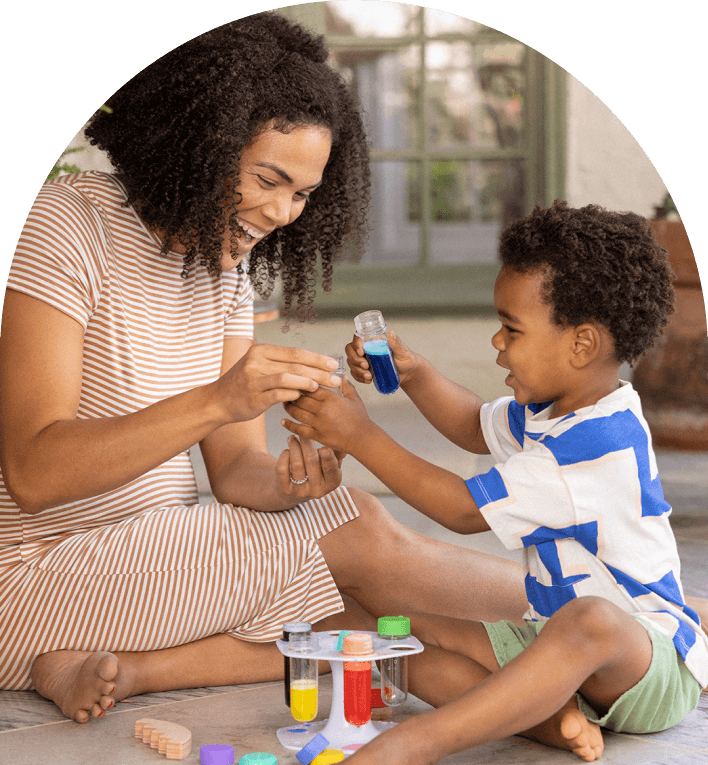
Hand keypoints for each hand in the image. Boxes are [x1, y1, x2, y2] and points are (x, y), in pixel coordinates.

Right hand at [216, 343, 341, 423]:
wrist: (218, 401)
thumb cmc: (244, 384)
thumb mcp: (259, 366)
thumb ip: (281, 364)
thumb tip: (312, 366)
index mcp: (261, 351)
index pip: (295, 352)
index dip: (316, 358)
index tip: (333, 364)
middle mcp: (256, 362)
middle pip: (295, 365)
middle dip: (318, 371)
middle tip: (335, 378)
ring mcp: (254, 379)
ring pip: (288, 377)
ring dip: (307, 382)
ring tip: (321, 386)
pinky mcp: (254, 397)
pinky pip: (279, 394)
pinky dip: (293, 394)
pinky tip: (302, 396)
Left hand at [275, 434, 342, 500]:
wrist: (296, 489)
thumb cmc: (318, 470)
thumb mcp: (330, 463)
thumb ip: (337, 453)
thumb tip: (343, 445)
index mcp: (332, 482)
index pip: (331, 470)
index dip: (328, 459)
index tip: (324, 448)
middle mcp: (317, 490)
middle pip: (312, 461)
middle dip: (306, 442)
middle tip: (302, 431)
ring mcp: (300, 491)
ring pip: (297, 463)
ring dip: (294, 446)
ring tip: (292, 437)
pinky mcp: (285, 489)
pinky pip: (282, 468)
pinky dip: (284, 455)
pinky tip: (287, 450)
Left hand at [281, 376, 370, 456]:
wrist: (362, 438)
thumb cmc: (360, 419)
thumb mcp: (355, 399)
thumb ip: (347, 386)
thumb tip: (342, 376)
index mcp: (330, 397)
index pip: (310, 386)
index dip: (301, 384)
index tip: (296, 381)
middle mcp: (322, 409)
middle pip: (300, 398)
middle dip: (291, 394)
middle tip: (286, 391)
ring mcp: (318, 423)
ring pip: (297, 412)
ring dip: (288, 407)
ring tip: (284, 403)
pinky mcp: (317, 435)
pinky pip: (299, 429)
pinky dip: (289, 425)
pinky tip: (283, 421)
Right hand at [346, 330, 418, 386]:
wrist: (408, 373)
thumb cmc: (406, 359)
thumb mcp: (403, 351)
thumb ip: (396, 343)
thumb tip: (391, 333)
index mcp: (373, 341)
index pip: (358, 338)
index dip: (356, 344)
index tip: (361, 352)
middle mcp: (366, 349)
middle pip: (350, 350)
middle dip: (355, 360)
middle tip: (366, 366)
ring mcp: (364, 360)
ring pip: (351, 362)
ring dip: (357, 370)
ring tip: (369, 376)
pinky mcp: (364, 371)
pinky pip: (354, 373)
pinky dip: (359, 378)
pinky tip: (368, 380)